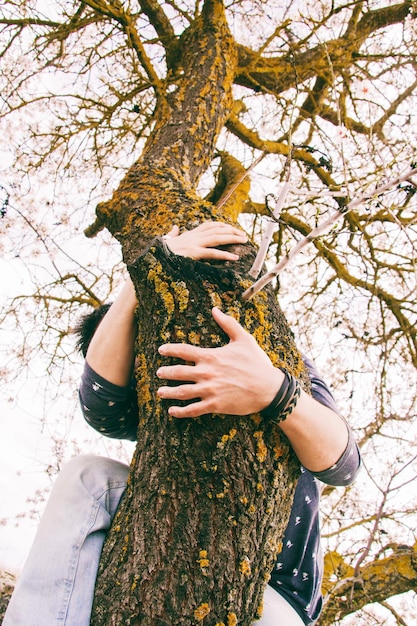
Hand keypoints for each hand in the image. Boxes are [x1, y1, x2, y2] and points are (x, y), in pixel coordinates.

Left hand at [156, 307, 283, 417]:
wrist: (269, 388)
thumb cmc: (257, 363)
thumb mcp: (244, 339)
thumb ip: (228, 324)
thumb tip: (215, 309)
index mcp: (211, 356)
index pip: (184, 351)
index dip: (170, 350)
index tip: (161, 350)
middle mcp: (207, 373)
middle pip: (178, 372)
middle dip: (166, 372)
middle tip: (158, 373)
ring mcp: (209, 390)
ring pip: (182, 392)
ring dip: (168, 392)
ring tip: (160, 392)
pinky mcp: (214, 405)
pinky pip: (193, 409)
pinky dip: (181, 412)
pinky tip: (172, 411)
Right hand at [163, 221, 246, 260]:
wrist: (153, 258)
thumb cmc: (160, 252)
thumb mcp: (167, 241)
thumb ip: (172, 234)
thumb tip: (174, 227)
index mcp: (189, 234)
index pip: (208, 226)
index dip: (222, 225)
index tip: (231, 228)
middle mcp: (193, 236)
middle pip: (217, 229)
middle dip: (232, 230)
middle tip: (244, 235)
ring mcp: (193, 244)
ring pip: (217, 238)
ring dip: (232, 238)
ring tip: (243, 240)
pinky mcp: (193, 254)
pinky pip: (212, 253)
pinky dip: (224, 255)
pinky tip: (234, 258)